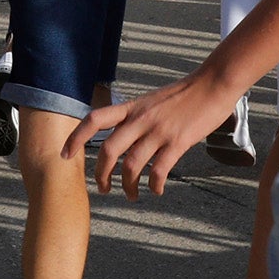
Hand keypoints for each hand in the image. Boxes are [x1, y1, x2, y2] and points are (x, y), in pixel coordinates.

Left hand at [63, 69, 232, 198]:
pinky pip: (159, 171)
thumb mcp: (153, 100)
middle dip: (100, 174)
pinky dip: (154, 186)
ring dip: (128, 186)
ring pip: (132, 165)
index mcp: (133, 106)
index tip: (64, 154)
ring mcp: (159, 131)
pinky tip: (156, 191)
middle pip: (108, 149)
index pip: (95, 119)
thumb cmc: (185, 93)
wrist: (213, 83)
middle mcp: (141, 118)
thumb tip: (126, 136)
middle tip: (103, 188)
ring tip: (130, 195)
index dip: (76, 137)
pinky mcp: (178, 142)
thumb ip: (137, 116)